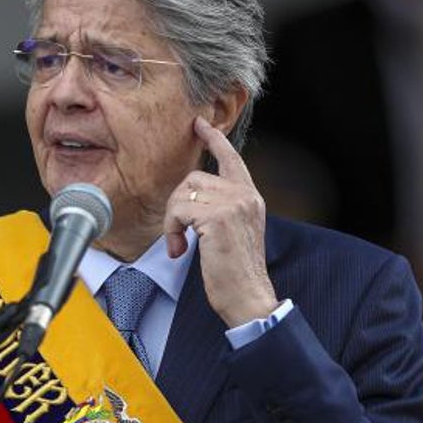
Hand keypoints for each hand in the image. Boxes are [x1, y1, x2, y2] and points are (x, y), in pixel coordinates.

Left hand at [164, 116, 278, 327]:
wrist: (248, 298)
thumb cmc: (235, 272)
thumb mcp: (231, 232)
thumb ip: (219, 209)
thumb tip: (191, 198)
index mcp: (250, 198)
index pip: (231, 159)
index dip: (214, 139)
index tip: (199, 124)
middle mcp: (245, 196)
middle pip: (192, 179)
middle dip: (176, 206)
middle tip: (178, 236)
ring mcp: (234, 204)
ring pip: (183, 194)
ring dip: (172, 221)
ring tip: (180, 245)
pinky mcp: (218, 218)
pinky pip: (179, 210)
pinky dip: (172, 230)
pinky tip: (179, 250)